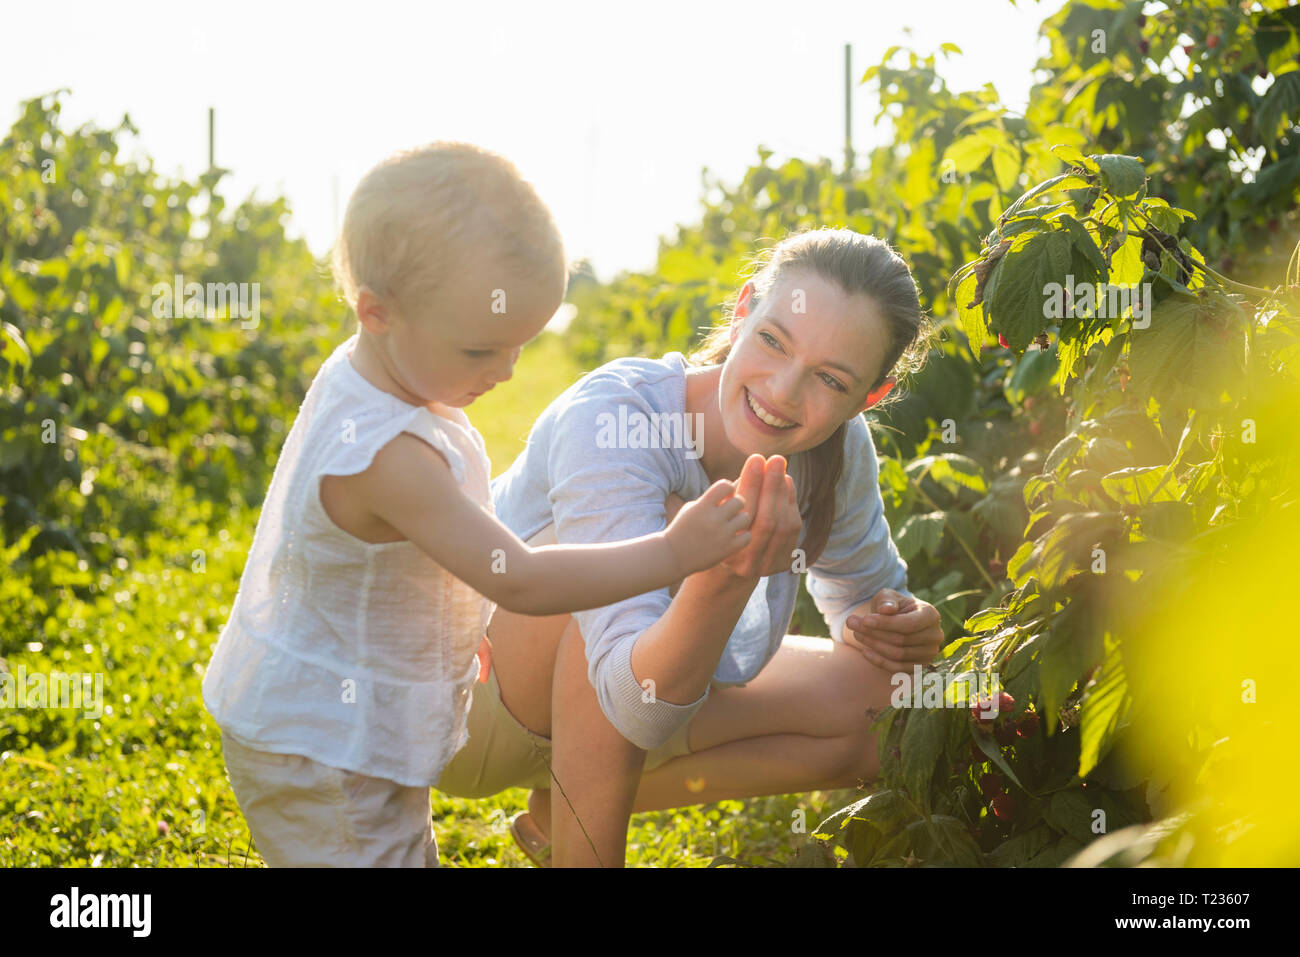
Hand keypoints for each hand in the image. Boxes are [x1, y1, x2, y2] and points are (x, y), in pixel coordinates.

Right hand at [663, 478, 750, 573]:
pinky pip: (747, 536)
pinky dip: (743, 535)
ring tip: (732, 524)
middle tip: (730, 511)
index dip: (727, 488)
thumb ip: (713, 497)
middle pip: (740, 501)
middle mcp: (713, 519)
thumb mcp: (693, 508)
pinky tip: (734, 536)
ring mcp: (721, 535)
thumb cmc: (683, 528)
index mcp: (702, 506)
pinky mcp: (727, 549)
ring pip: (745, 518)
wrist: (673, 556)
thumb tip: (738, 482)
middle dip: (736, 504)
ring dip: (740, 520)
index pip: (725, 485)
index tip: (724, 495)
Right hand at [715, 454, 802, 580]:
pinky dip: (791, 502)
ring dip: (784, 492)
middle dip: (773, 486)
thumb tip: (755, 468)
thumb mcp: (717, 514)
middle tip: (776, 459)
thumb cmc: (720, 528)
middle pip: (767, 519)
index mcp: (728, 551)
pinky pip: (793, 529)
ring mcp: (769, 565)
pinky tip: (786, 483)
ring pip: (784, 524)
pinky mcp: (784, 562)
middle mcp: (749, 562)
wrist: (731, 564)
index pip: (743, 513)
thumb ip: (732, 495)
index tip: (756, 459)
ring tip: (780, 469)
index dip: (752, 484)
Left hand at [844, 589, 943, 672]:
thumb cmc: (893, 606)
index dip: (885, 624)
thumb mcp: (888, 597)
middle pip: (902, 640)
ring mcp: (929, 654)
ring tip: (856, 634)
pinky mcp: (919, 667)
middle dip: (874, 633)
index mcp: (931, 615)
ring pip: (898, 655)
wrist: (898, 620)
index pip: (909, 624)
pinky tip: (864, 651)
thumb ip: (887, 600)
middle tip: (852, 624)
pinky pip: (897, 669)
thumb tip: (884, 609)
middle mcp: (935, 635)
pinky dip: (879, 661)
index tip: (863, 620)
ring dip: (874, 646)